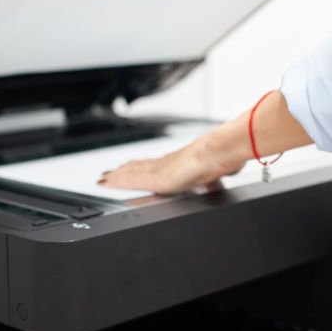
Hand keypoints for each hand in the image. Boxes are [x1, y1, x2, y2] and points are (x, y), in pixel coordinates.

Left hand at [99, 90, 311, 195]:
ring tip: (105, 177)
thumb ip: (212, 176)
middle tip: (109, 173)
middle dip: (125, 171)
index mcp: (181, 163)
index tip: (131, 168)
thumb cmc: (225, 156)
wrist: (225, 150)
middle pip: (141, 168)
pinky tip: (109, 181)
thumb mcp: (216, 170)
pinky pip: (135, 180)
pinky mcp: (161, 178)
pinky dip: (121, 181)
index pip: (156, 166)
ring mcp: (163, 169)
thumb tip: (216, 180)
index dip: (142, 168)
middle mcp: (169, 163)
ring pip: (134, 173)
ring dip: (119, 176)